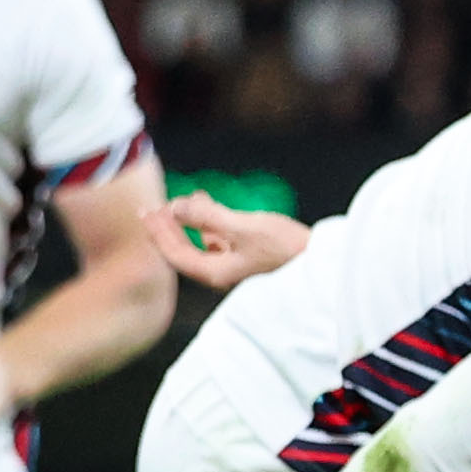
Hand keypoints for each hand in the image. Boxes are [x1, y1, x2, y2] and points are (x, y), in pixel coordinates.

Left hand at [142, 191, 309, 292]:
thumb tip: (175, 206)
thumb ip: (207, 216)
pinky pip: (221, 239)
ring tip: (185, 198)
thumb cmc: (286, 248)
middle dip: (170, 226)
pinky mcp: (252, 257)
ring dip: (191, 220)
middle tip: (155, 206)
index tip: (145, 211)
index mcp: (214, 272)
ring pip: (203, 242)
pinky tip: (210, 205)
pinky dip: (211, 222)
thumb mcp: (243, 227)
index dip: (157, 231)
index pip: (174, 253)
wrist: (325, 263)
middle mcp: (222, 273)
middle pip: (184, 249)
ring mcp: (236, 266)